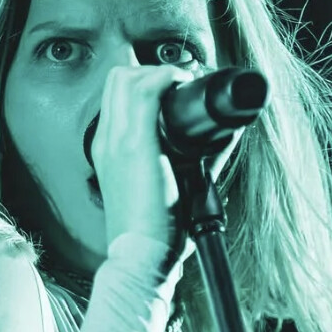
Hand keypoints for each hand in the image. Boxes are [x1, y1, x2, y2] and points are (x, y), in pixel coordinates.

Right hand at [92, 64, 239, 262]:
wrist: (141, 258)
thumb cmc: (155, 232)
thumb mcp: (166, 188)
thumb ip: (193, 159)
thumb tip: (225, 133)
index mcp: (109, 151)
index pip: (117, 97)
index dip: (146, 85)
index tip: (176, 91)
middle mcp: (107, 140)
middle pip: (119, 79)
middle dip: (153, 73)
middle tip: (184, 86)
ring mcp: (117, 140)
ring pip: (127, 77)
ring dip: (160, 74)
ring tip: (185, 86)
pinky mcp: (135, 144)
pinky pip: (144, 89)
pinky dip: (166, 78)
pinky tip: (184, 85)